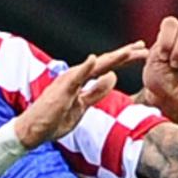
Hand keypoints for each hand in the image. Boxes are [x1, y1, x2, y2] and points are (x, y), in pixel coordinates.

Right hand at [13, 42, 148, 147]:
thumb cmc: (55, 119)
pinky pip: (75, 77)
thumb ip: (96, 92)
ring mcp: (69, 81)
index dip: (125, 59)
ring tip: (129, 51)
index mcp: (82, 81)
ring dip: (112, 58)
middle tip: (144, 46)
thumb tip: (112, 77)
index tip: (142, 52)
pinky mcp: (62, 90)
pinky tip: (94, 59)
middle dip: (125, 54)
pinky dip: (85, 67)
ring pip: (95, 66)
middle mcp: (77, 76)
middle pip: (106, 62)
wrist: (33, 130)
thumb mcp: (83, 106)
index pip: (108, 67)